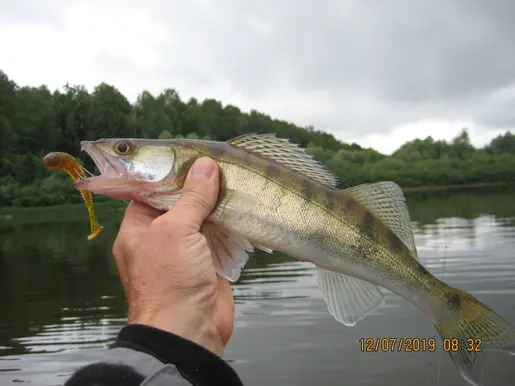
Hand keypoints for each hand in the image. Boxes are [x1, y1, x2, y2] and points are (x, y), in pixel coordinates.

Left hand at [112, 157, 233, 355]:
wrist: (188, 332)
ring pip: (202, 219)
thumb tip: (205, 166)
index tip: (190, 155)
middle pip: (180, 203)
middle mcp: (160, 238)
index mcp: (139, 228)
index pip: (150, 191)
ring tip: (234, 179)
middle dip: (199, 187)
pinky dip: (230, 223)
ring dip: (217, 204)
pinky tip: (241, 205)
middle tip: (218, 164)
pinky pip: (219, 236)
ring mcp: (186, 251)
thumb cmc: (169, 280)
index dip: (169, 173)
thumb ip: (192, 197)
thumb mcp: (176, 231)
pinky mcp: (208, 262)